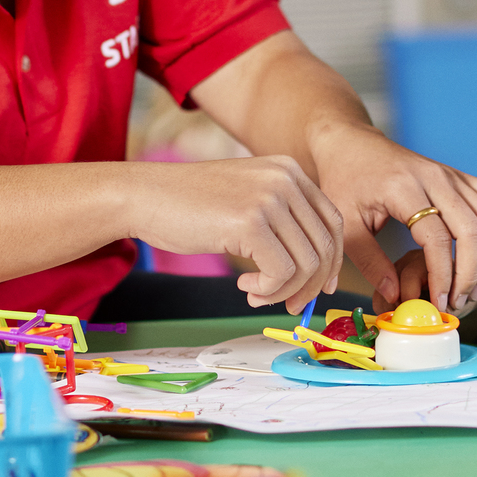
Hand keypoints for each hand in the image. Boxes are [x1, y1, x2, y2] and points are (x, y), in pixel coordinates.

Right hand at [126, 156, 345, 311]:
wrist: (144, 196)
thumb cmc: (188, 204)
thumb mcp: (246, 197)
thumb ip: (280, 220)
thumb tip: (315, 270)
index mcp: (288, 170)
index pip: (332, 222)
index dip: (332, 261)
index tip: (320, 288)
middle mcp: (285, 178)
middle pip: (324, 246)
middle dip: (311, 285)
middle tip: (289, 305)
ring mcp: (269, 198)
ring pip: (306, 264)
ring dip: (284, 292)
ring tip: (256, 294)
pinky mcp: (250, 222)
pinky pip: (281, 273)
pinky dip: (268, 291)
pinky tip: (244, 286)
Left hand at [305, 123, 476, 315]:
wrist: (350, 143)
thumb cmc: (345, 181)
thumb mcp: (347, 224)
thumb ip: (370, 262)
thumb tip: (394, 295)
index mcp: (405, 188)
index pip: (437, 238)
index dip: (443, 276)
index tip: (439, 303)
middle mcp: (435, 178)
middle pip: (472, 229)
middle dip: (470, 273)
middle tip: (457, 302)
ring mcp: (452, 175)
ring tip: (473, 289)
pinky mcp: (460, 177)